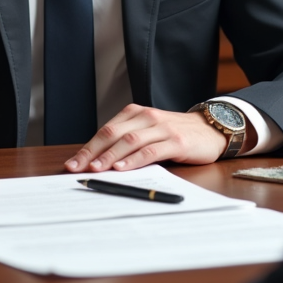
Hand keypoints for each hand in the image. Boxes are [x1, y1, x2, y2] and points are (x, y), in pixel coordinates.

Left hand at [64, 104, 226, 172]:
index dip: (87, 147)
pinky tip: (123, 168)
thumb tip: (97, 163)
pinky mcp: (176, 140)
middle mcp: (147, 117)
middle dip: (92, 153)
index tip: (71, 164)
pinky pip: (151, 150)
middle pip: (113, 134)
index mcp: (136, 114)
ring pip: (129, 141)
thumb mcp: (149, 133)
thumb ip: (127, 143)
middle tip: (76, 168)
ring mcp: (162, 128)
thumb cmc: (176, 134)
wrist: (211, 130)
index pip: (106, 131)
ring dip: (110, 156)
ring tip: (95, 169)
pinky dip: (134, 160)